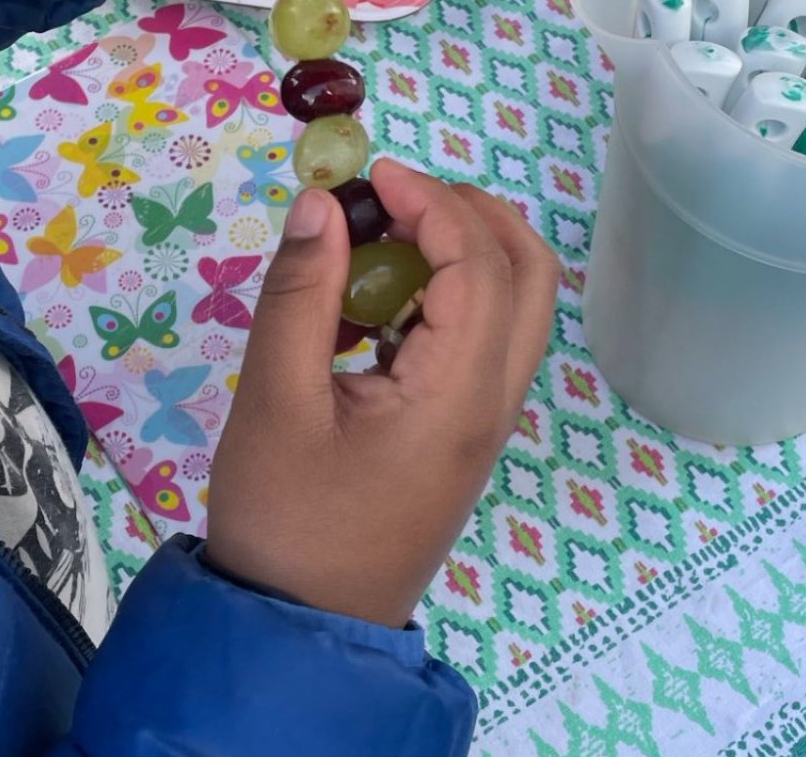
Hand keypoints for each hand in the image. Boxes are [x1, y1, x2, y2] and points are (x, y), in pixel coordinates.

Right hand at [205, 161, 559, 627]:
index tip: (369, 175)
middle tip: (396, 195)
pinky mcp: (464, 436)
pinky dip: (451, 297)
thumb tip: (321, 203)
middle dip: (473, 213)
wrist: (298, 631)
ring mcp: (487, 422)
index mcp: (458, 394)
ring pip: (517, 310)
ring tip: (385, 234)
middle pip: (532, 276)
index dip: (432, 201)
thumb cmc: (284, 521)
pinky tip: (379, 298)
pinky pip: (484, 344)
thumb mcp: (273, 402)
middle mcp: (494, 403)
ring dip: (469, 252)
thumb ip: (299, 294)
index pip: (480, 263)